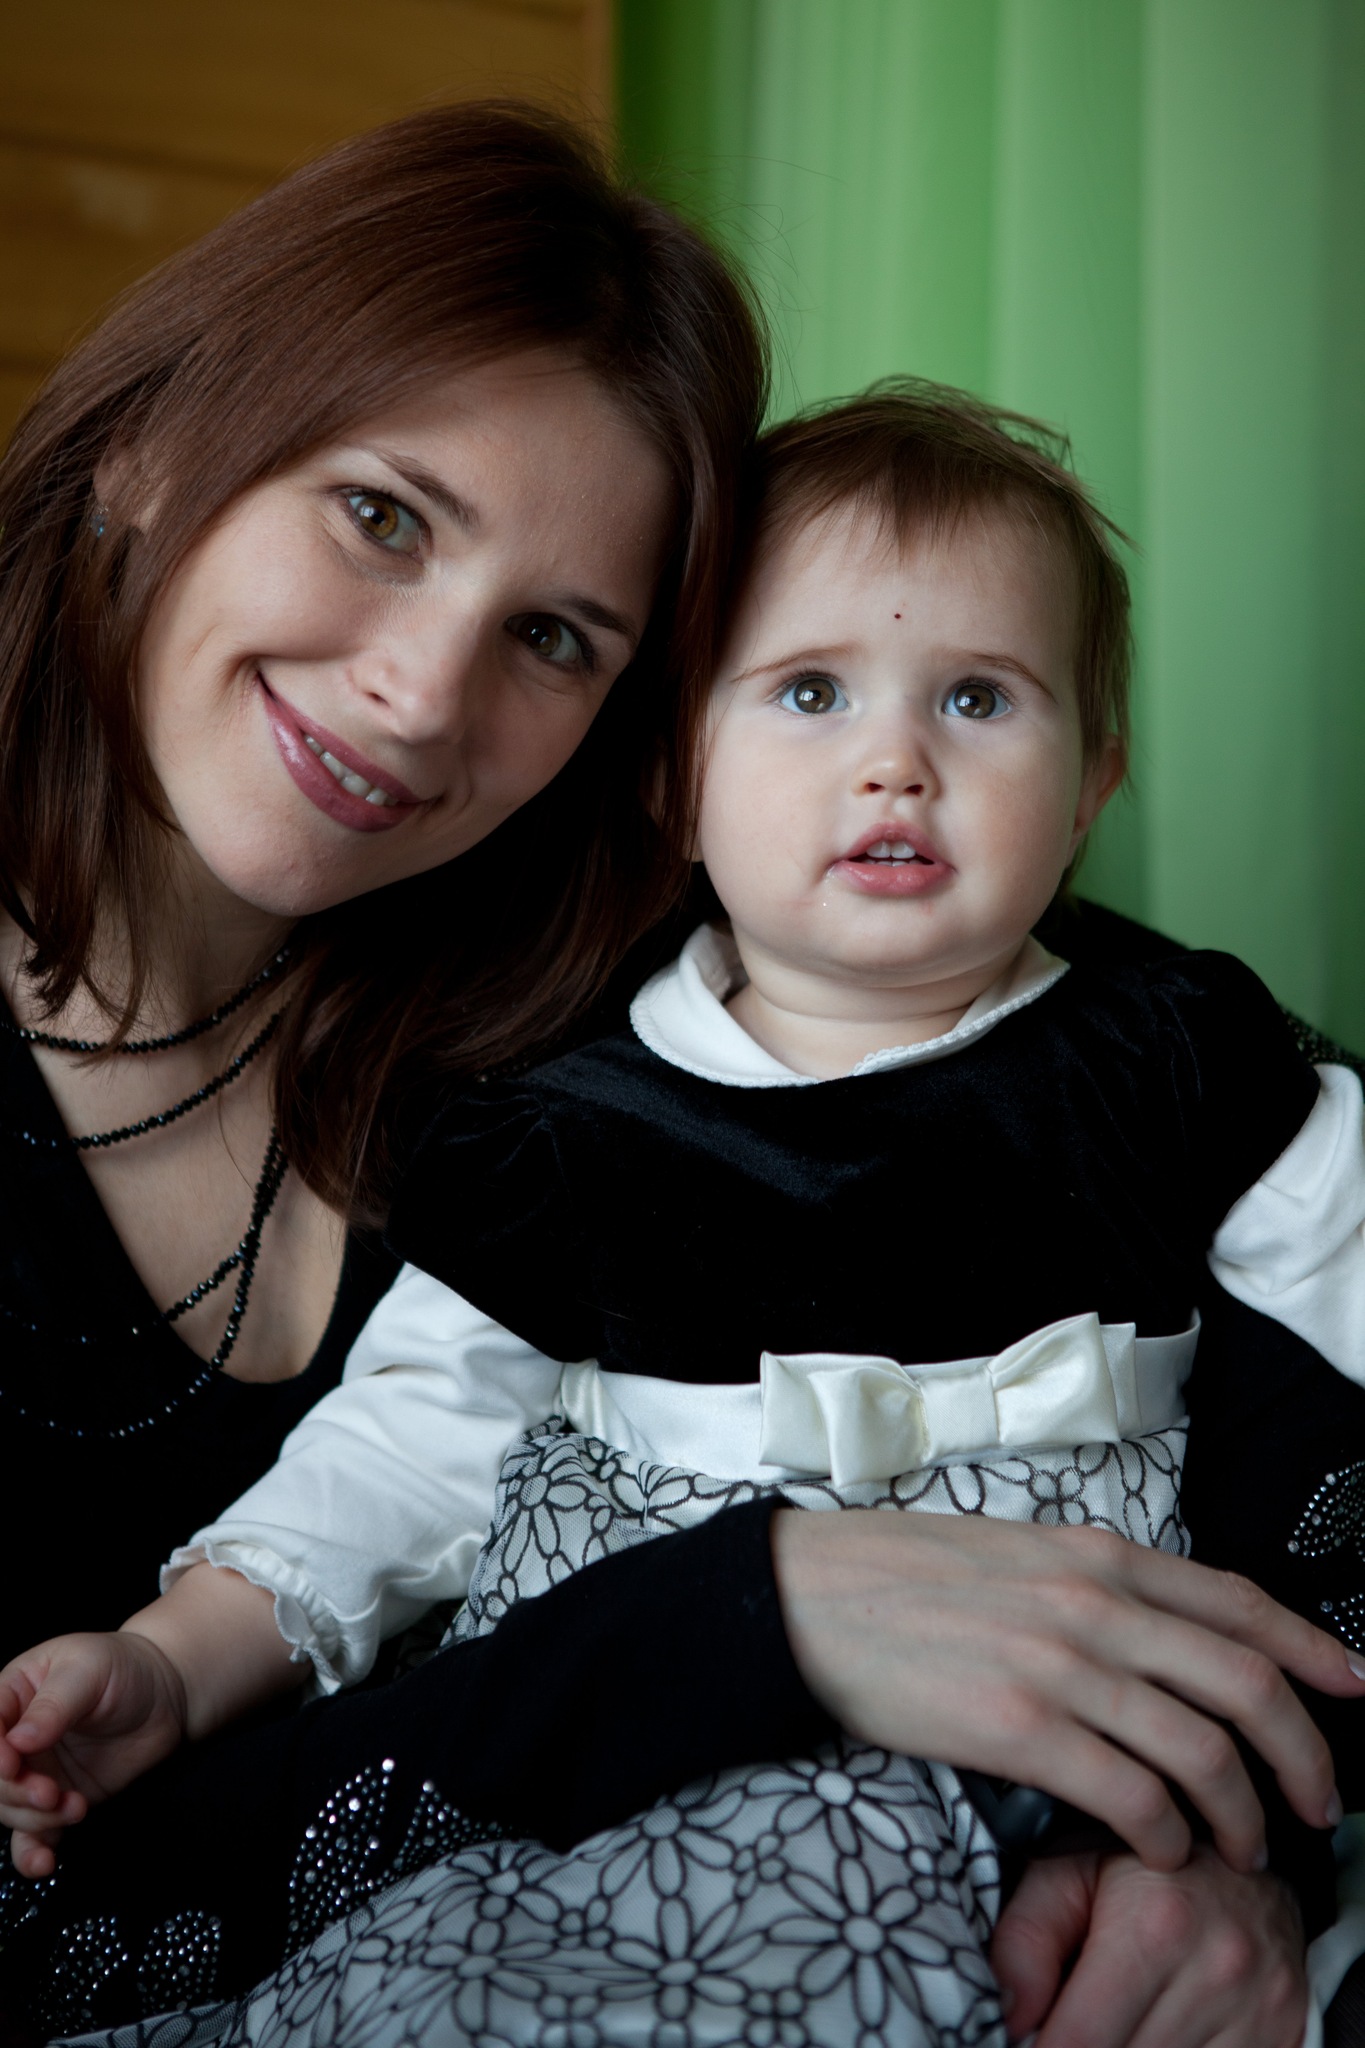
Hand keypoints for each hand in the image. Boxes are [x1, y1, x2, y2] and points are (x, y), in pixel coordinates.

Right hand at [0, 1563, 298, 1875]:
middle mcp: (15, 1739)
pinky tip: (44, 1863)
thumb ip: (54, 1705)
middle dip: (17, 1793)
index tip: (13, 1766)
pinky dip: (32, 1853)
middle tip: (52, 1794)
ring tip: (76, 1807)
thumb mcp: (89, 1671)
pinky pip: (32, 1835)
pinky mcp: (56, 1801)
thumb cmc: (123, 1668)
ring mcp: (35, 1771)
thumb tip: (18, 1741)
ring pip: (10, 1810)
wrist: (165, 1694)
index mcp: (12, 1695)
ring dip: (36, 1820)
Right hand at [771, 1507, 1364, 1870]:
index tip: (1352, 1690)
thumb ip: (1101, 1585)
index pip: (1239, 1604)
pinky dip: (1165, 1834)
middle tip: (1315, 1804)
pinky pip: (1129, 1794)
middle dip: (1301, 1756)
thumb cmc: (910, 1578)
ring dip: (1239, 1813)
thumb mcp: (1023, 1553)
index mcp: (1099, 1555)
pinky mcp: (1017, 1726)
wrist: (810, 1598)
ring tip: (1240, 1845)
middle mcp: (1095, 1603)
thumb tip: (1174, 1637)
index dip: (1312, 1651)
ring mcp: (1059, 1663)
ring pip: (1200, 1750)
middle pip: (1244, 1684)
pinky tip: (1161, 1848)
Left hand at [990, 1847, 1307, 2046]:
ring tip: (1115, 2023)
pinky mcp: (1287, 2032)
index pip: (1083, 2040)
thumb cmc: (1138, 1863)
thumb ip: (1027, 1938)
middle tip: (1073, 2023)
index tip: (1029, 2039)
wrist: (1241, 1846)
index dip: (1044, 2047)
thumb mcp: (1068, 1872)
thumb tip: (1011, 2016)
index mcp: (1154, 1926)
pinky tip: (1155, 2032)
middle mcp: (1218, 1970)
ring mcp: (1262, 2006)